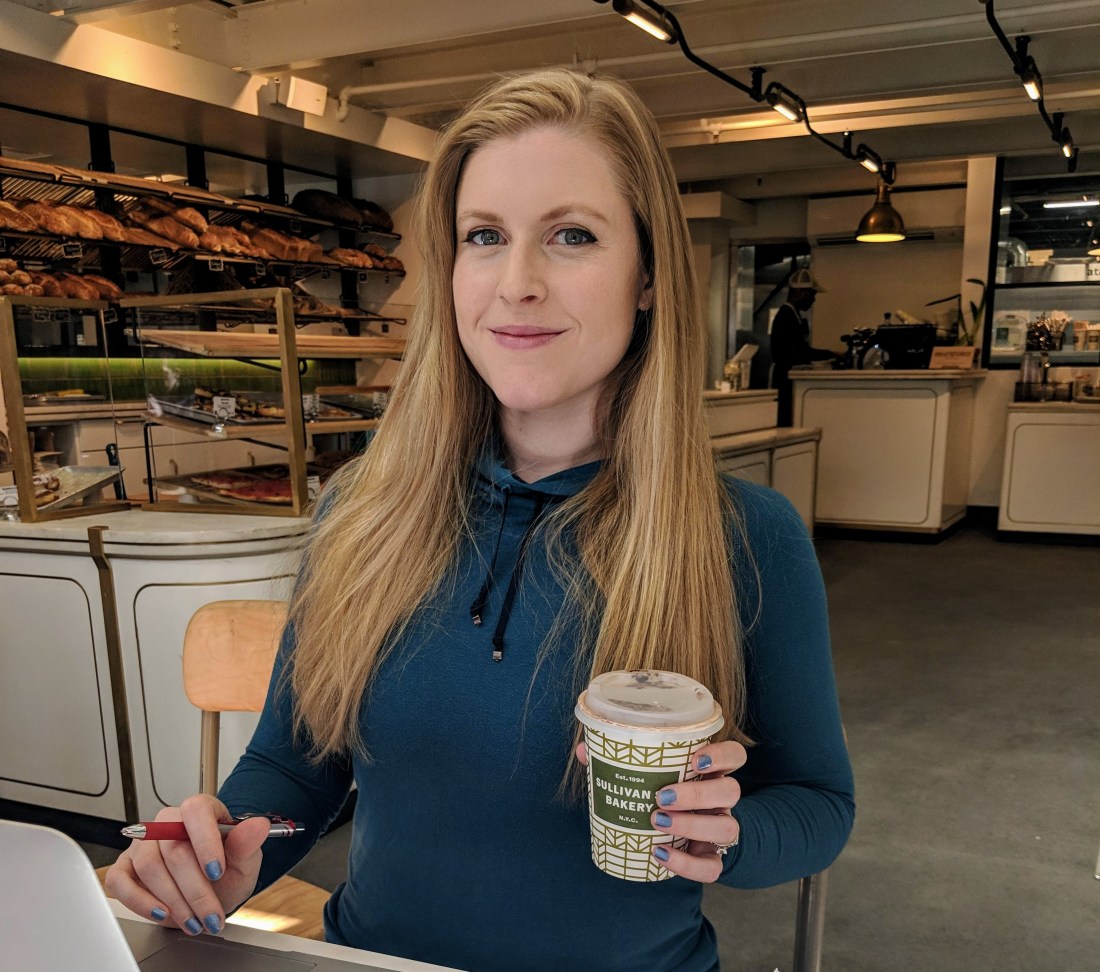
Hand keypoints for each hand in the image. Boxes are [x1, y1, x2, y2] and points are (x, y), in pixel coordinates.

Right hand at [104, 794, 269, 934]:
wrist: (212, 888)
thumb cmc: (226, 869)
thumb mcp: (244, 860)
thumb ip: (248, 844)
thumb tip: (258, 826)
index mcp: (201, 810)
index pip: (196, 810)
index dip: (205, 840)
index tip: (217, 871)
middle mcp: (168, 822)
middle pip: (173, 848)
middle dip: (195, 889)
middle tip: (211, 915)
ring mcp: (144, 844)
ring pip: (149, 867)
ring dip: (173, 900)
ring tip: (194, 920)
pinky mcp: (125, 867)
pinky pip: (120, 882)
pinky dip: (140, 902)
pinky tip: (163, 913)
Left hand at [575, 740, 745, 883]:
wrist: (671, 833)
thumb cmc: (655, 792)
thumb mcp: (643, 773)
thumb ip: (618, 759)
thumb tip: (584, 751)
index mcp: (709, 771)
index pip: (735, 755)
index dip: (722, 756)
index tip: (695, 759)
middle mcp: (720, 799)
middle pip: (731, 790)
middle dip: (697, 794)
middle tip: (661, 796)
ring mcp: (720, 828)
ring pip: (727, 827)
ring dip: (693, 826)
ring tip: (657, 822)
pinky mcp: (712, 858)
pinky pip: (712, 867)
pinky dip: (687, 864)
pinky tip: (660, 854)